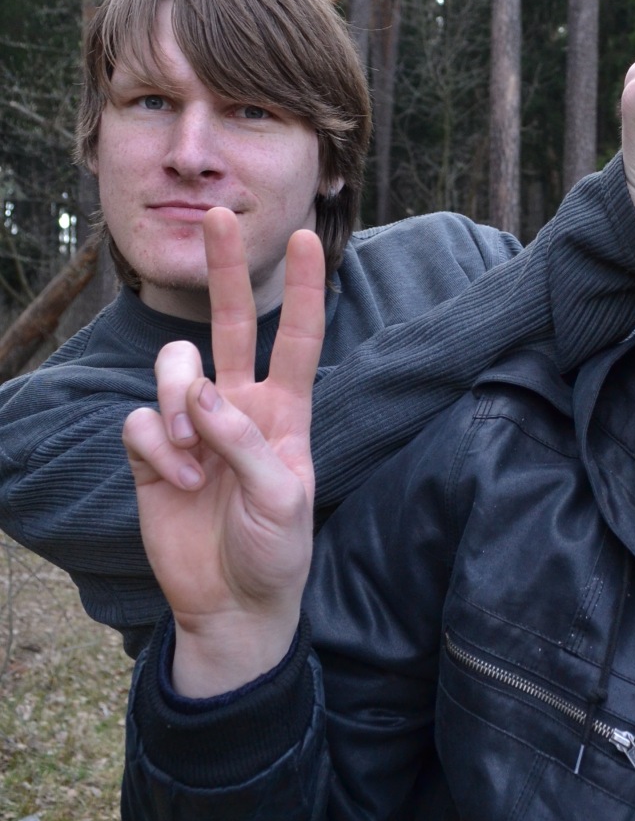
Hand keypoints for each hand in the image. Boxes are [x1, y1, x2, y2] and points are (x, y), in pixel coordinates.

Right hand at [121, 209, 324, 696]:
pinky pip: (139, 423)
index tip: (310, 237)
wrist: (232, 606)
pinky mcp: (151, 453)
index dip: (305, 289)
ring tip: (188, 459)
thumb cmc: (273, 551)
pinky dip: (154, 449)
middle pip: (232, 322)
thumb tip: (200, 392)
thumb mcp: (281, 499)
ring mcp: (192, 427)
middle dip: (225, 269)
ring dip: (174, 403)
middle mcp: (239, 407)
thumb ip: (245, 441)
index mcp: (285, 412)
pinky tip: (173, 484)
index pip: (298, 339)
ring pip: (173, 368)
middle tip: (218, 214)